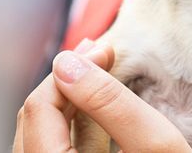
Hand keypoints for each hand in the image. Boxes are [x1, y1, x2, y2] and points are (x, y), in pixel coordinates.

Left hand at [13, 39, 191, 152]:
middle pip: (35, 120)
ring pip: (44, 136)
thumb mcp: (156, 146)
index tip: (104, 49)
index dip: (70, 70)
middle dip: (66, 80)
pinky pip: (58, 151)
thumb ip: (110, 103)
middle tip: (99, 51)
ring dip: (69, 99)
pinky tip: (97, 105)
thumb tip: (69, 62)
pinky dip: (75, 124)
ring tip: (98, 69)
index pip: (40, 109)